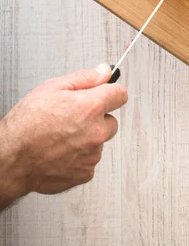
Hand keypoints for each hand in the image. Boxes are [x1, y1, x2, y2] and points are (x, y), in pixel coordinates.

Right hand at [0, 64, 127, 209]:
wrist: (12, 158)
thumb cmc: (26, 124)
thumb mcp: (52, 87)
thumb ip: (85, 78)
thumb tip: (104, 72)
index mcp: (91, 108)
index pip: (120, 94)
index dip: (111, 92)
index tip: (105, 94)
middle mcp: (96, 132)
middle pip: (111, 121)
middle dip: (97, 118)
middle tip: (73, 118)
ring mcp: (92, 155)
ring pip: (99, 142)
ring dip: (87, 138)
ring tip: (62, 136)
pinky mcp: (85, 173)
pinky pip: (90, 160)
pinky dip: (80, 156)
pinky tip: (61, 151)